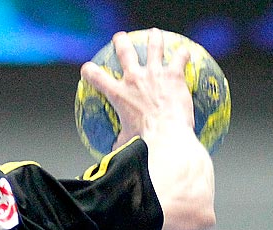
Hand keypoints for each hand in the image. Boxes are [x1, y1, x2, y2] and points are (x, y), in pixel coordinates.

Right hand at [80, 28, 193, 148]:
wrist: (165, 137)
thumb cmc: (144, 142)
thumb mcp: (125, 143)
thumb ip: (122, 141)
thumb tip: (119, 150)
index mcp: (119, 95)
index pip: (97, 78)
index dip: (90, 71)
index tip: (87, 68)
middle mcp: (134, 79)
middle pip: (124, 52)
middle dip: (121, 42)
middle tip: (119, 38)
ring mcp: (155, 73)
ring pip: (153, 47)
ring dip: (153, 39)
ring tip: (153, 35)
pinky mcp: (174, 74)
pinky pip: (180, 57)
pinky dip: (182, 54)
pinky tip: (185, 53)